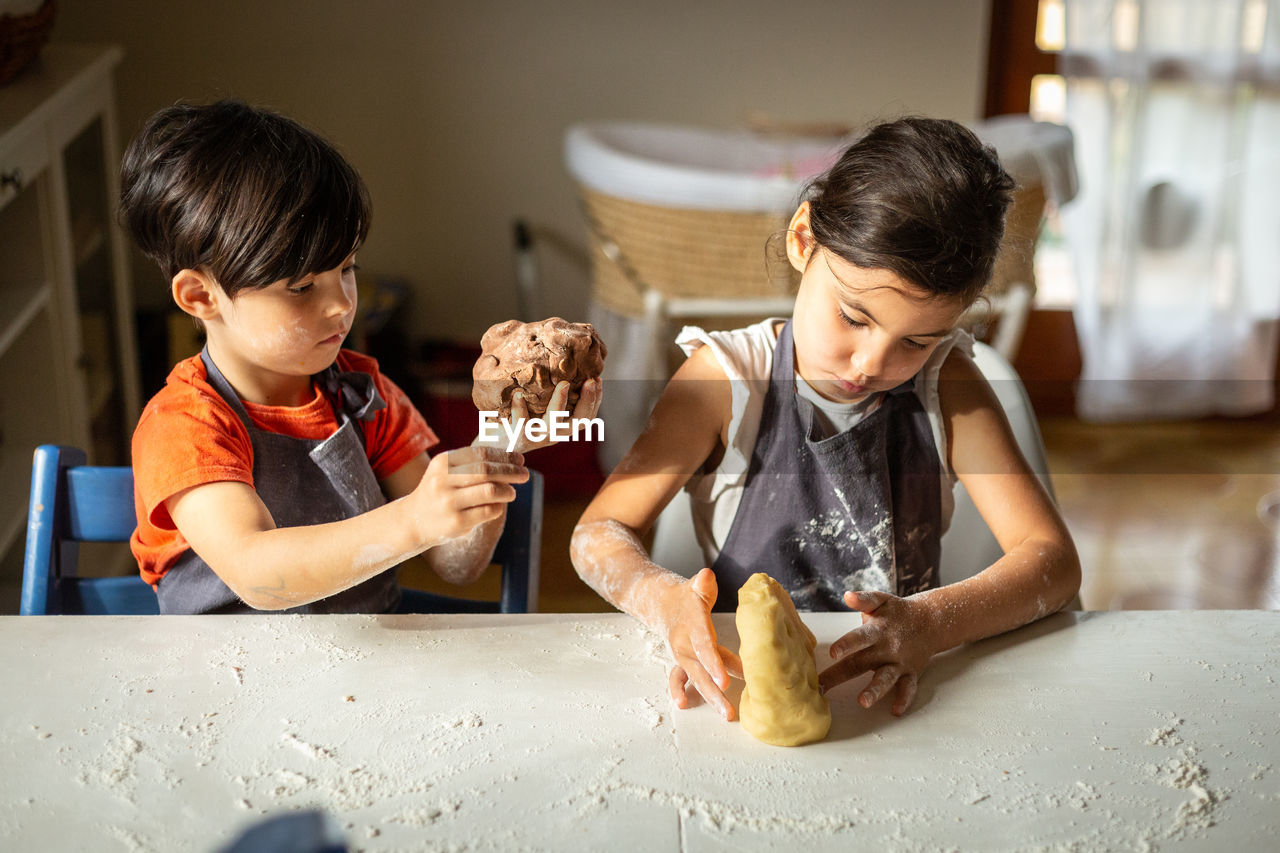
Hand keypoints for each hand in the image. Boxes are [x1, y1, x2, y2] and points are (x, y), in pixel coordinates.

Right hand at [407, 445, 527, 546]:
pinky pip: (488, 511)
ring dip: (507, 491)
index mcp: (443, 462)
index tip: (520, 459)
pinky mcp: (457, 522)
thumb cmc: (440, 491)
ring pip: (490, 491)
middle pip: (487, 471)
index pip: (481, 454)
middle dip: (511, 472)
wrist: (414, 520)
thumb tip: (511, 458)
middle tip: (525, 475)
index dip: (504, 456)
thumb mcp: (447, 471)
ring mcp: (449, 502)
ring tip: (512, 493)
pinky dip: (498, 507)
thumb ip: (473, 463)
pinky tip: (498, 506)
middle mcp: (443, 481)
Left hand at [505, 378, 602, 453]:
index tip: (597, 380)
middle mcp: (554, 434)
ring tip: (563, 384)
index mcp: (563, 427)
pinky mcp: (518, 438)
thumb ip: (553, 393)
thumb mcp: (541, 408)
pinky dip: (520, 408)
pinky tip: (518, 394)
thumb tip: (565, 360)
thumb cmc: (521, 418)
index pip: (587, 416)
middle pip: (578, 422)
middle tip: (590, 381)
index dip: (595, 399)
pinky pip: (521, 423)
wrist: (497, 444)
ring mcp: (537, 437)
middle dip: (587, 401)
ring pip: (553, 423)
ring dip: (560, 403)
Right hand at [658, 568, 742, 720]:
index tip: (725, 680)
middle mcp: (685, 644)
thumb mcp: (696, 586)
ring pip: (696, 678)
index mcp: (692, 626)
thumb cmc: (687, 597)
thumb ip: (703, 584)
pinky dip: (678, 691)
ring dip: (710, 697)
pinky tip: (684, 704)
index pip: (704, 646)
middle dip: (715, 690)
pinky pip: (678, 678)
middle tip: (728, 709)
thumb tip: (707, 577)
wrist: (662, 603)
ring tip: (725, 714)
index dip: (714, 663)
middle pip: (702, 669)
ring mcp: (681, 655)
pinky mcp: (681, 662)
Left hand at [818, 590, 936, 715]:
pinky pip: (909, 688)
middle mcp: (887, 647)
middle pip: (861, 662)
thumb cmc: (896, 612)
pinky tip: (896, 711)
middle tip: (822, 687)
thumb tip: (847, 595)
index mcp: (877, 630)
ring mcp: (900, 662)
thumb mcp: (881, 601)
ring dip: (874, 690)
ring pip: (886, 678)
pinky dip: (904, 699)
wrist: (930, 621)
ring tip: (862, 702)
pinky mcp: (911, 673)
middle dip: (841, 674)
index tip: (833, 653)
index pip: (860, 638)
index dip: (846, 644)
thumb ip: (863, 599)